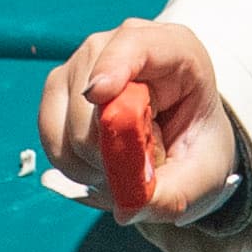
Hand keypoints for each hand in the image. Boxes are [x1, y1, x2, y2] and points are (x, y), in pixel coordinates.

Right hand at [37, 17, 236, 219]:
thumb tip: (126, 208)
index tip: (98, 95)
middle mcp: (121, 45)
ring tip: (122, 169)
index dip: (114, 65)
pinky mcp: (61, 87)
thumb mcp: (203, 176)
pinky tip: (99, 167)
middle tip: (138, 172)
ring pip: (64, 113)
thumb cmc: (198, 147)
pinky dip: (70, 162)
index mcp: (174, 50)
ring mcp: (85, 63)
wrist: (185, 142)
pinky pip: (49, 130)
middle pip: (91, 87)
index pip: (136, 43)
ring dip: (89, 159)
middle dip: (108, 145)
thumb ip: (172, 194)